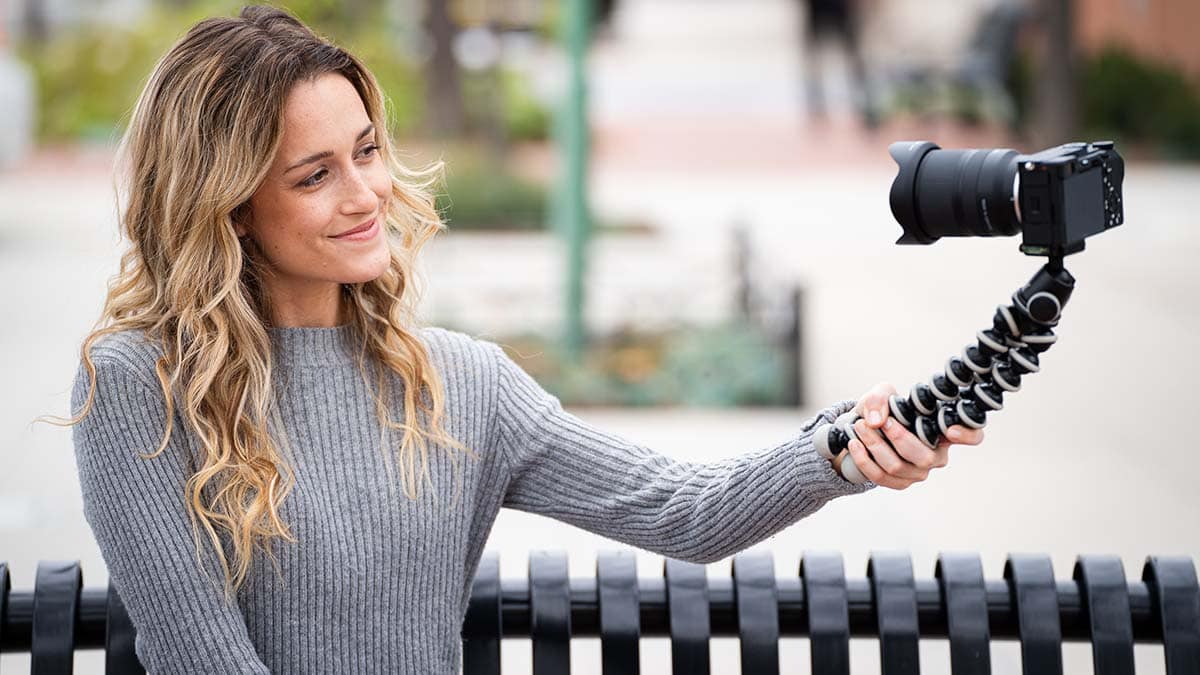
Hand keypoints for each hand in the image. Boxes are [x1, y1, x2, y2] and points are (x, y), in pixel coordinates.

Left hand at [833, 381, 984, 488]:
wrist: (864, 429)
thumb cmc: (884, 410)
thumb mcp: (882, 394)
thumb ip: (880, 398)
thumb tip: (877, 420)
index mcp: (943, 431)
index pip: (972, 436)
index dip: (967, 435)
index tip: (950, 429)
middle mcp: (936, 455)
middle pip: (923, 456)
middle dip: (896, 437)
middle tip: (877, 421)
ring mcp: (919, 472)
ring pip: (897, 466)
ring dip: (874, 445)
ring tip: (859, 427)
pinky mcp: (899, 483)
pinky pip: (881, 477)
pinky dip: (864, 460)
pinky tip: (854, 443)